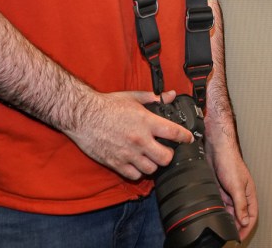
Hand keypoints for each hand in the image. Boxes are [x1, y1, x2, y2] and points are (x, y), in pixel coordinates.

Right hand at [63, 90, 193, 180]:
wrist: (83, 116)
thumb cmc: (107, 105)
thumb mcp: (133, 97)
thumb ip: (154, 98)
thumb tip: (170, 95)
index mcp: (146, 122)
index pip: (174, 133)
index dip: (185, 137)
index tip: (188, 139)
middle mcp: (139, 140)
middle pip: (165, 158)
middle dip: (169, 155)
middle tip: (166, 150)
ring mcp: (128, 154)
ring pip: (151, 169)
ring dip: (154, 164)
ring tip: (151, 157)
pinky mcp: (116, 163)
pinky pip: (134, 175)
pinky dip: (138, 171)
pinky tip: (138, 163)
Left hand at [207, 139, 257, 240]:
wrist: (216, 149)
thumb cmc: (230, 162)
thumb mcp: (237, 186)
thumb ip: (241, 205)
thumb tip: (245, 221)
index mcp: (249, 194)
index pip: (252, 215)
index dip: (247, 228)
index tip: (240, 238)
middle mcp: (240, 195)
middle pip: (240, 216)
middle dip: (236, 226)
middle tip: (229, 236)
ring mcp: (229, 193)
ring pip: (229, 211)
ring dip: (226, 219)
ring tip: (221, 229)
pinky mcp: (219, 190)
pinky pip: (220, 205)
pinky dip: (218, 211)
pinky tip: (214, 216)